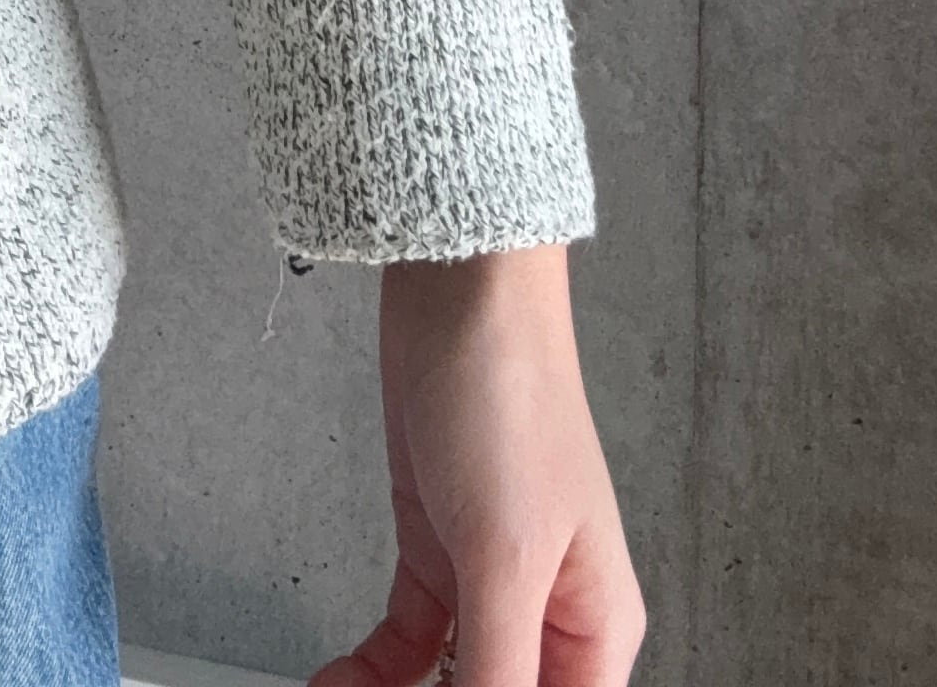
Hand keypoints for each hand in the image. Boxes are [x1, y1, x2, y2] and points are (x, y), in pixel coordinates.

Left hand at [310, 243, 643, 686]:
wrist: (460, 289)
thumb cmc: (512, 395)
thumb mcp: (505, 556)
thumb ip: (499, 667)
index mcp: (596, 627)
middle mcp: (548, 614)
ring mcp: (488, 580)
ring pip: (447, 683)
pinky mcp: (436, 549)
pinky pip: (410, 642)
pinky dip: (373, 672)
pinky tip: (340, 682)